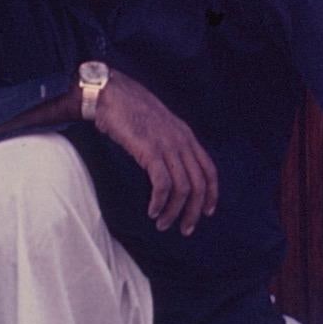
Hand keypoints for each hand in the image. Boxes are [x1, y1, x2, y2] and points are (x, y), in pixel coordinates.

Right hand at [94, 70, 218, 234]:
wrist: (110, 94)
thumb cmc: (129, 110)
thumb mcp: (159, 126)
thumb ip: (169, 144)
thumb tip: (169, 167)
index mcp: (186, 136)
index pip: (209, 169)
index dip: (211, 194)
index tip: (206, 212)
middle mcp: (182, 142)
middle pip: (199, 184)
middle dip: (194, 211)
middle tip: (185, 229)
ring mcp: (167, 146)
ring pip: (182, 188)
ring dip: (174, 212)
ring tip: (163, 224)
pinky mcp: (150, 151)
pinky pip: (163, 185)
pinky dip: (160, 202)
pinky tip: (152, 211)